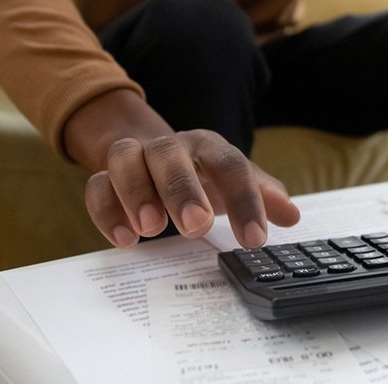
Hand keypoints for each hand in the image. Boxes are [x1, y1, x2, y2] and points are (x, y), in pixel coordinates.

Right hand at [63, 89, 300, 248]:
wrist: (150, 152)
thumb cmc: (201, 173)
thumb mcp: (232, 181)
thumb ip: (261, 195)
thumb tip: (291, 214)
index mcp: (207, 146)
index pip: (229, 164)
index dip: (244, 200)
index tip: (255, 239)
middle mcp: (169, 147)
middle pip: (171, 154)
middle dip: (182, 189)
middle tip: (196, 225)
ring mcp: (133, 157)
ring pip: (126, 160)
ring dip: (138, 193)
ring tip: (153, 230)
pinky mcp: (104, 176)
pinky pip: (96, 186)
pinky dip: (107, 211)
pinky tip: (125, 241)